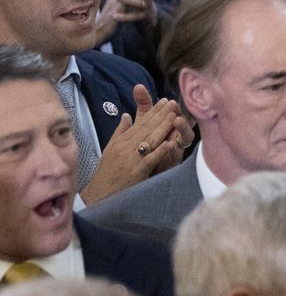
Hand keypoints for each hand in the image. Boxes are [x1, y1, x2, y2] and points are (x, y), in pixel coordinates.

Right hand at [80, 85, 192, 203]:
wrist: (99, 194)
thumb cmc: (107, 172)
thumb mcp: (110, 148)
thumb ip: (120, 131)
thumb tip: (126, 115)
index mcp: (121, 141)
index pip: (140, 122)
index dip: (153, 112)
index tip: (164, 101)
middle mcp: (125, 146)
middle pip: (147, 128)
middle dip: (161, 115)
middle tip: (173, 103)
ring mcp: (131, 158)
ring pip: (150, 139)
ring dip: (163, 127)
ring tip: (175, 116)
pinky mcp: (137, 171)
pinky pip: (150, 159)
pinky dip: (160, 151)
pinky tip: (171, 143)